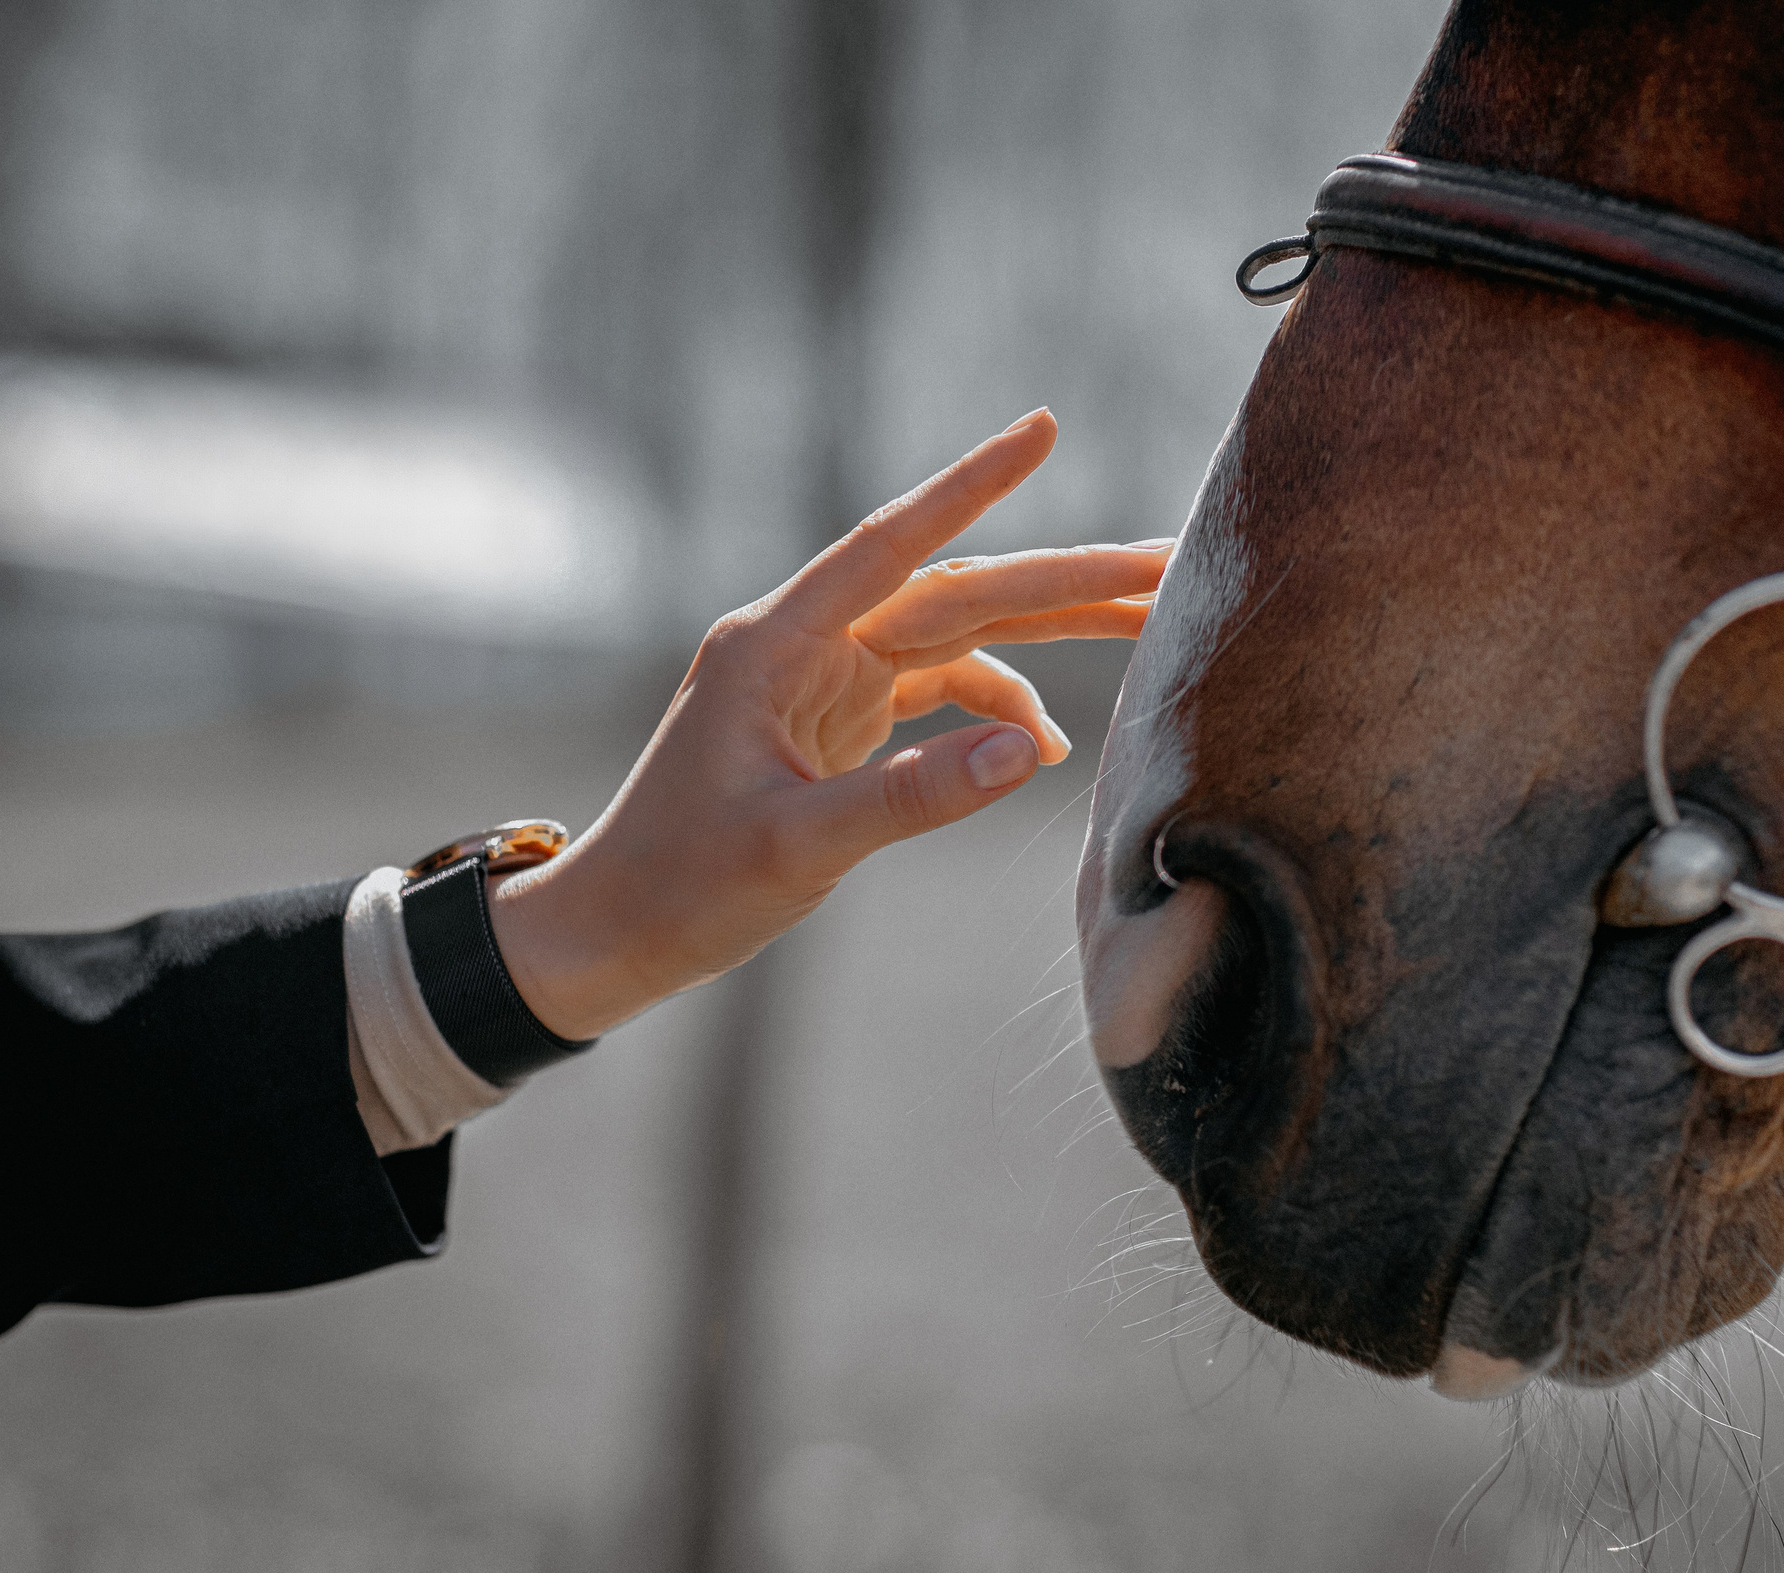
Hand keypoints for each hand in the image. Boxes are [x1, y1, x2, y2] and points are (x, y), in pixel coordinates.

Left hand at [488, 409, 1165, 1037]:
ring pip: (957, 635)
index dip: (970, 486)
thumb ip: (915, 797)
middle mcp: (801, 642)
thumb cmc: (683, 887)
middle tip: (1167, 563)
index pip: (890, 546)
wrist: (616, 933)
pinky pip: (935, 689)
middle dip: (1062, 578)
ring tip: (1148, 626)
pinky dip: (993, 710)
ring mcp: (822, 678)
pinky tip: (1043, 747)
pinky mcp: (836, 719)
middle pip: (953, 590)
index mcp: (774, 645)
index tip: (1043, 428)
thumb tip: (1036, 751)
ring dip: (1046, 635)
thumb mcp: (801, 848)